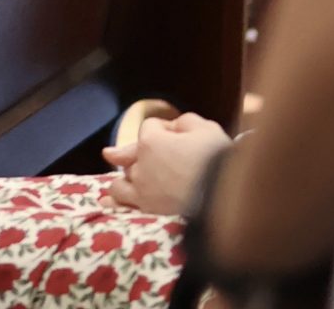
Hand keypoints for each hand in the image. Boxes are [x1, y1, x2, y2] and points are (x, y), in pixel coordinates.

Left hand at [103, 113, 231, 216]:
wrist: (227, 198)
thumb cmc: (216, 159)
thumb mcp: (204, 129)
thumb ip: (184, 123)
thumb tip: (175, 129)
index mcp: (151, 140)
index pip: (150, 127)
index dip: (165, 130)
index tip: (182, 138)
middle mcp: (140, 165)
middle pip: (131, 156)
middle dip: (137, 155)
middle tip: (126, 156)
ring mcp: (142, 190)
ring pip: (122, 183)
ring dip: (125, 180)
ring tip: (124, 184)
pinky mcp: (148, 211)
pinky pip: (124, 206)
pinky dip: (116, 203)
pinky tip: (106, 204)